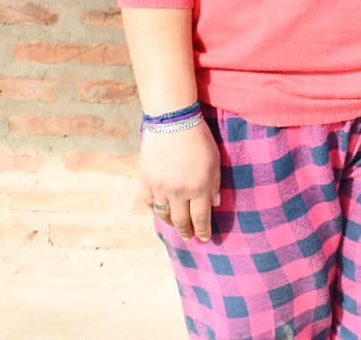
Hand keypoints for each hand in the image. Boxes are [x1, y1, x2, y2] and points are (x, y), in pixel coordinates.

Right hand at [139, 120, 221, 241]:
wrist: (172, 121)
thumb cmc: (198, 138)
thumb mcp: (215, 160)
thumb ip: (215, 184)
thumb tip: (215, 205)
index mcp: (198, 187)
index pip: (201, 218)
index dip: (203, 231)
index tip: (205, 238)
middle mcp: (178, 192)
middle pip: (181, 221)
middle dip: (187, 232)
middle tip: (190, 237)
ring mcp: (159, 187)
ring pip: (164, 214)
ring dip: (171, 223)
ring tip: (176, 225)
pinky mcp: (145, 180)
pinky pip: (149, 202)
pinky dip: (155, 208)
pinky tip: (161, 209)